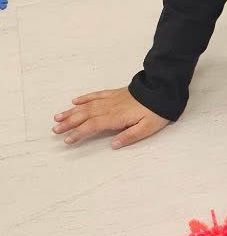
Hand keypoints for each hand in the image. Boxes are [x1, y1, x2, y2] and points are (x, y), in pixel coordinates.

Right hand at [53, 87, 170, 148]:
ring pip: (87, 105)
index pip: (92, 126)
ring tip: (58, 117)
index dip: (79, 133)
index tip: (68, 140)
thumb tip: (113, 145)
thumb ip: (129, 137)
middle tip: (55, 130)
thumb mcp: (147, 128)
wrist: (162, 90)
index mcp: (116, 117)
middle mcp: (110, 107)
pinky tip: (75, 101)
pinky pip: (96, 95)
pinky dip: (84, 98)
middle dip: (69, 123)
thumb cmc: (157, 111)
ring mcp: (111, 99)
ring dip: (71, 112)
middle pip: (85, 115)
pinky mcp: (115, 93)